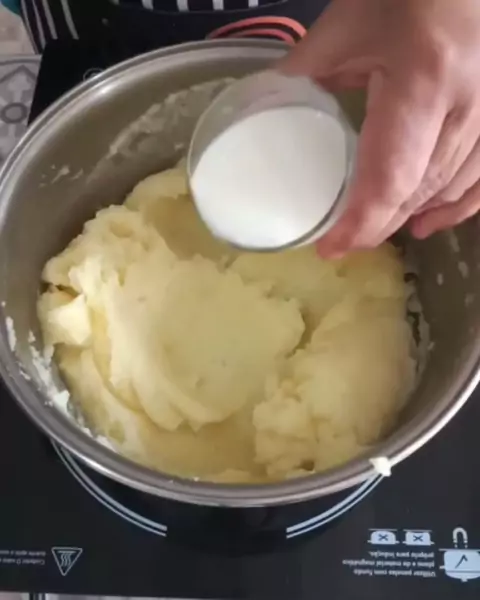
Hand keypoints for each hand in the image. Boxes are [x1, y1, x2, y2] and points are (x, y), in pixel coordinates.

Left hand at [280, 0, 479, 255]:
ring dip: (410, 217)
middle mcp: (469, 106)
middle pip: (420, 191)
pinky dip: (457, 207)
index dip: (360, 224)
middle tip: (344, 242)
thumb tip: (262, 109)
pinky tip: (430, 223)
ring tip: (376, 232)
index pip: (390, 178)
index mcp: (424, 81)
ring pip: (453, 188)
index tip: (331, 249)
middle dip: (379, 225)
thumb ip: (303, 71)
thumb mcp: (346, 24)